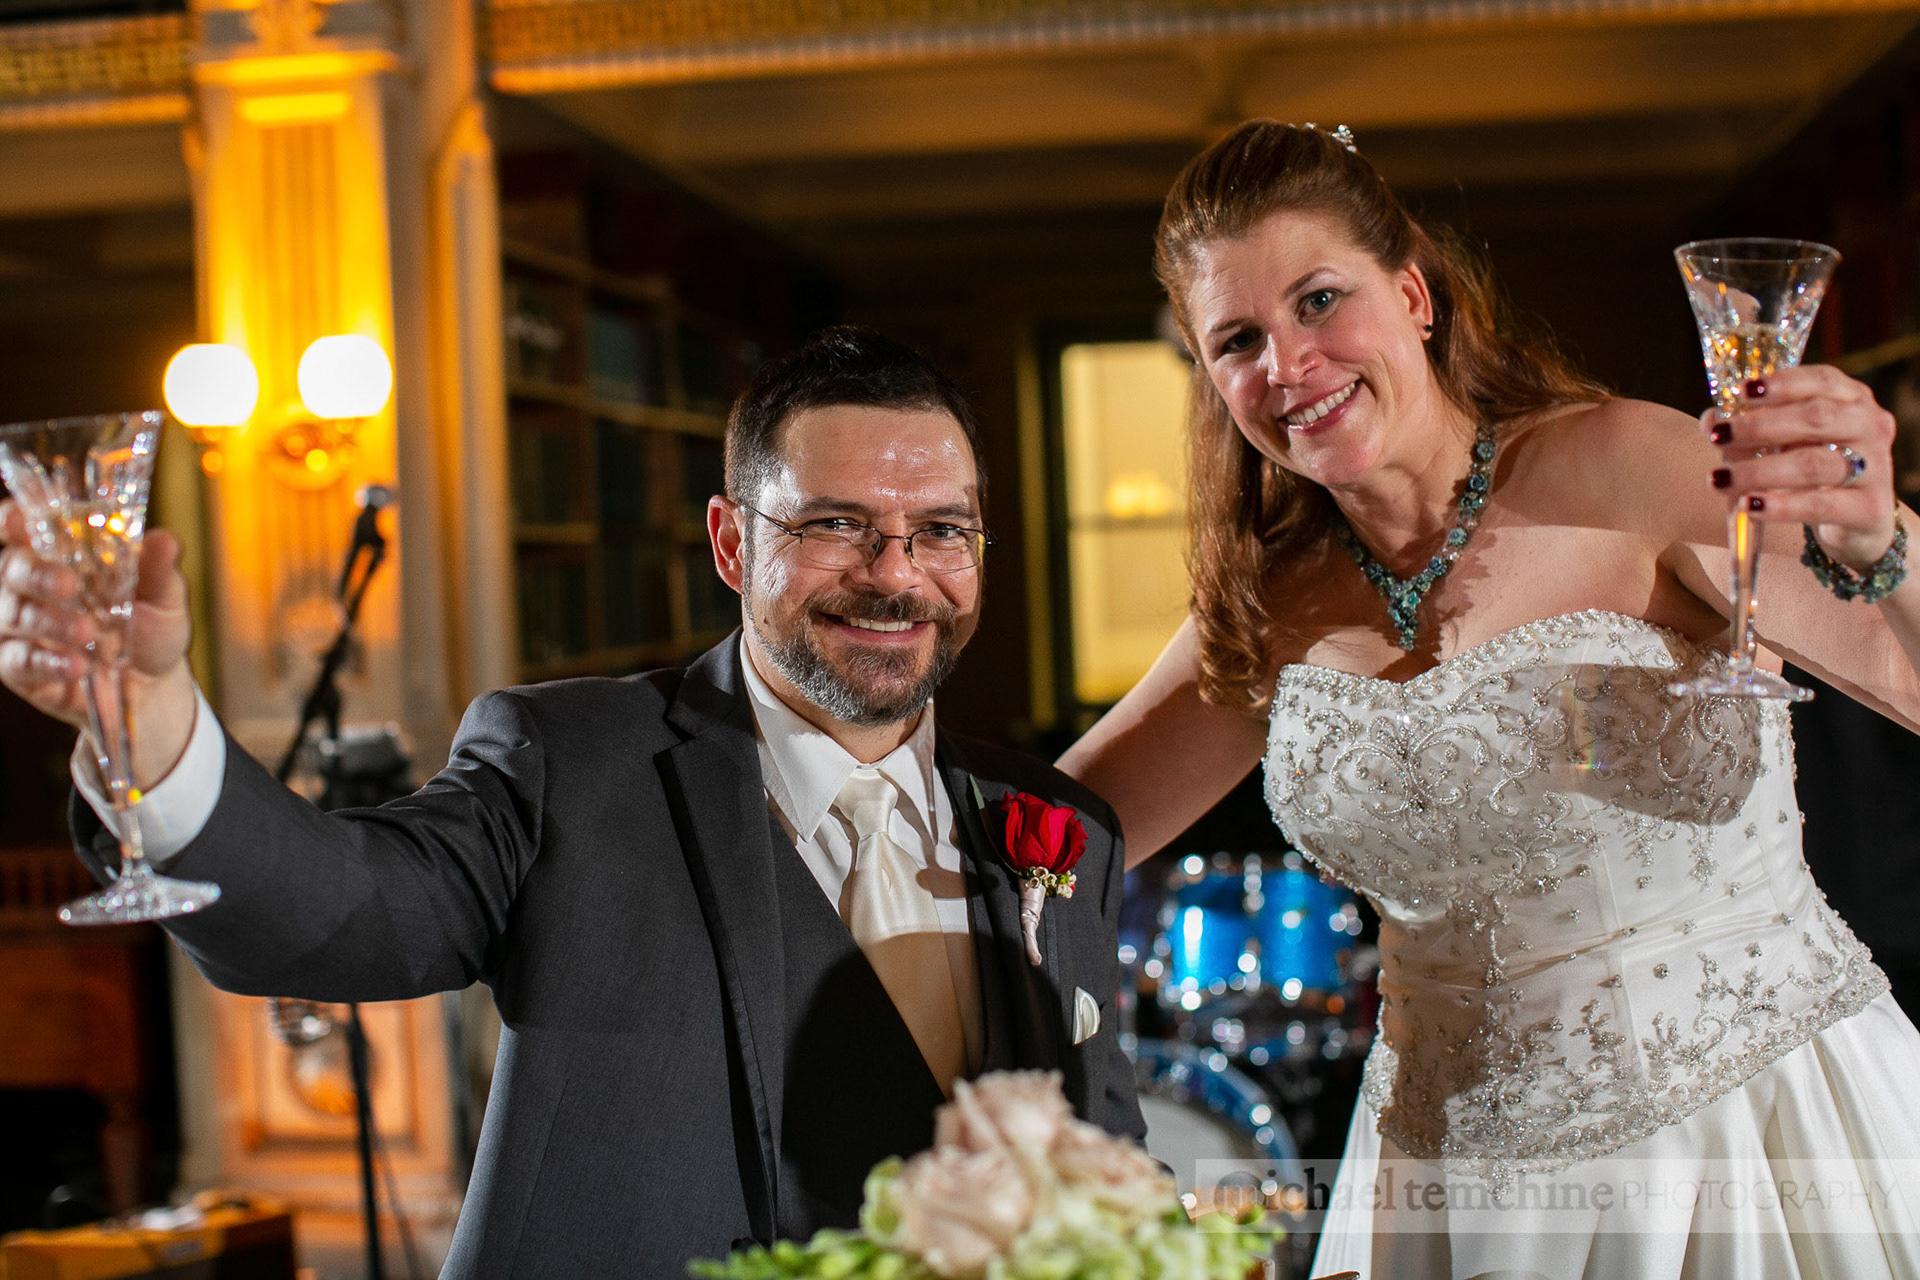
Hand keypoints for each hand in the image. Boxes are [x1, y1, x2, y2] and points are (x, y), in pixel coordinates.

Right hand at [0, 499, 198, 785]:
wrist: (153, 684)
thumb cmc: (150, 627)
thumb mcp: (163, 597)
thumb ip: (157, 569)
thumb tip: (165, 540)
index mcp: (58, 553)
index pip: (17, 526)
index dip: (9, 520)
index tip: (18, 518)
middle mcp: (30, 585)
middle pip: (9, 568)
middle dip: (34, 573)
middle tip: (68, 584)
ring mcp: (19, 626)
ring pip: (12, 614)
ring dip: (48, 622)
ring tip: (88, 632)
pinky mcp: (18, 667)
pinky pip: (19, 661)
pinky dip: (47, 662)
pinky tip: (77, 665)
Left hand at [1702, 365, 1899, 570]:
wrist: (1859, 518)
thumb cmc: (1816, 466)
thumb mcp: (1788, 440)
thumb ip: (1752, 427)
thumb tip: (1712, 421)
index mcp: (1852, 398)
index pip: (1822, 380)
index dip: (1782, 383)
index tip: (1742, 390)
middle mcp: (1870, 426)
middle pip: (1816, 418)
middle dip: (1760, 427)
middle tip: (1718, 437)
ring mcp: (1875, 467)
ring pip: (1813, 464)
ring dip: (1759, 471)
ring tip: (1719, 479)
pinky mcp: (1870, 508)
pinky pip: (1820, 505)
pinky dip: (1781, 506)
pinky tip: (1749, 506)